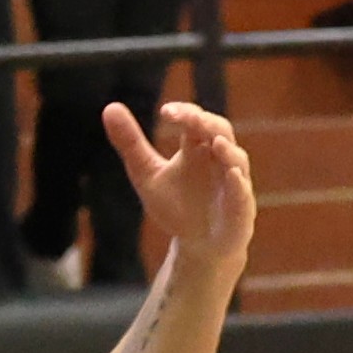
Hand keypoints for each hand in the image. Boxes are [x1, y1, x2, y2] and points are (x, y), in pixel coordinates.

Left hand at [108, 98, 253, 269]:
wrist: (198, 245)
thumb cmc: (176, 206)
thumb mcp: (146, 174)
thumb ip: (130, 143)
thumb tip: (109, 107)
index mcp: (197, 148)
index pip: (195, 121)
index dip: (185, 113)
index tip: (165, 112)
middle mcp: (219, 160)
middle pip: (220, 131)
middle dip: (207, 124)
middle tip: (191, 118)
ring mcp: (233, 184)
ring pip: (237, 160)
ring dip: (228, 151)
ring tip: (216, 143)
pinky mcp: (241, 210)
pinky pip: (243, 195)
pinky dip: (238, 185)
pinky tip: (231, 175)